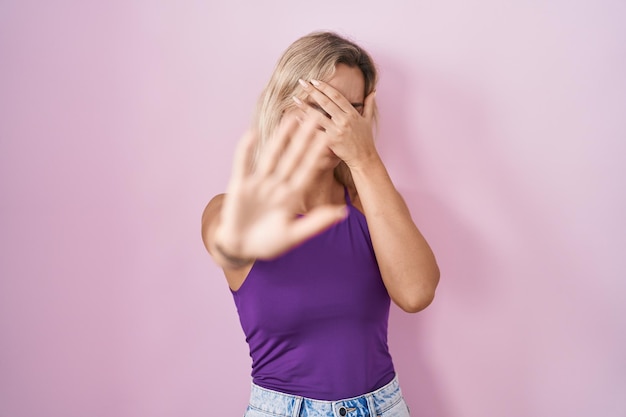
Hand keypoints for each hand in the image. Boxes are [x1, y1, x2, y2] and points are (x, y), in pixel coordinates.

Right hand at [214, 116, 347, 260]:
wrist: (241, 248)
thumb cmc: (268, 243)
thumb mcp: (294, 235)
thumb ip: (316, 222)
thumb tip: (342, 212)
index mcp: (291, 195)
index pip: (307, 170)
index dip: (317, 154)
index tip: (329, 137)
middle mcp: (277, 185)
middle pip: (292, 157)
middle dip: (303, 138)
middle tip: (315, 116)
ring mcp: (258, 184)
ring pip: (271, 156)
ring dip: (280, 137)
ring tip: (290, 118)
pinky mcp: (240, 185)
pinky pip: (243, 164)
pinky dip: (246, 150)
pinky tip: (252, 133)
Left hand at [293, 79, 378, 169]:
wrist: (364, 158)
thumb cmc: (365, 140)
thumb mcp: (368, 121)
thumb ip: (369, 105)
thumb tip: (373, 91)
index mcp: (352, 113)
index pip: (337, 96)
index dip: (325, 87)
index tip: (315, 80)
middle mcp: (344, 120)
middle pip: (326, 102)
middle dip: (313, 91)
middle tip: (302, 82)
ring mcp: (338, 131)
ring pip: (318, 115)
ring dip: (305, 106)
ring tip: (295, 98)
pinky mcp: (331, 142)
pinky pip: (316, 131)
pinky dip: (305, 124)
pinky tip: (296, 118)